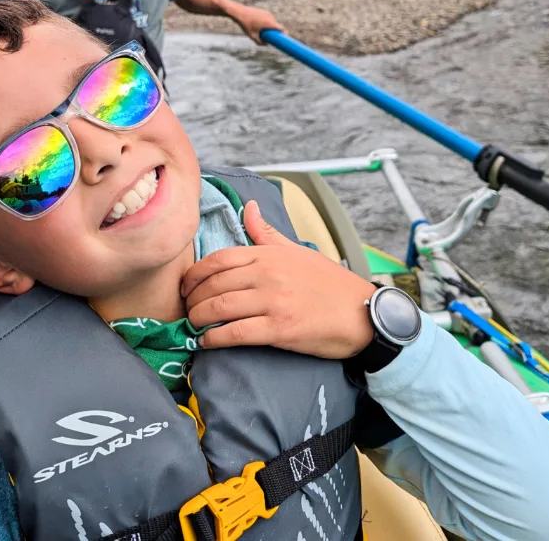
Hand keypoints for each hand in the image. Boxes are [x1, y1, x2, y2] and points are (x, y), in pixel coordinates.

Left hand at [181, 200, 375, 358]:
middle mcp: (267, 275)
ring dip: (198, 318)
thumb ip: (267, 232)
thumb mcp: (298, 251)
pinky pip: (236, 333)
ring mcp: (273, 302)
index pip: (219, 259)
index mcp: (269, 255)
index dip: (195, 273)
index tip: (185, 286)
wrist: (363, 313)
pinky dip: (214, 338)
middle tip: (186, 309)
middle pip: (214, 285)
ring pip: (220, 308)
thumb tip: (248, 206)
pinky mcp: (279, 329)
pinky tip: (206, 342)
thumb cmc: (330, 284)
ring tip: (193, 325)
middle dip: (193, 299)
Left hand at [230, 4, 284, 44]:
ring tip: (263, 32)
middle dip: (275, 32)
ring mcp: (267, 13)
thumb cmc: (246, 25)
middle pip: (276, 26)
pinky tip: (260, 26)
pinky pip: (268, 19)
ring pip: (272, 22)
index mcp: (270, 23)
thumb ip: (259, 42)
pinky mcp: (264, 11)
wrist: (240, 13)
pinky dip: (267, 23)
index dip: (284, 34)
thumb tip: (266, 44)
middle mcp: (270, 17)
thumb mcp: (252, 36)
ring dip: (270, 27)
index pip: (282, 28)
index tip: (284, 39)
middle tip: (272, 38)